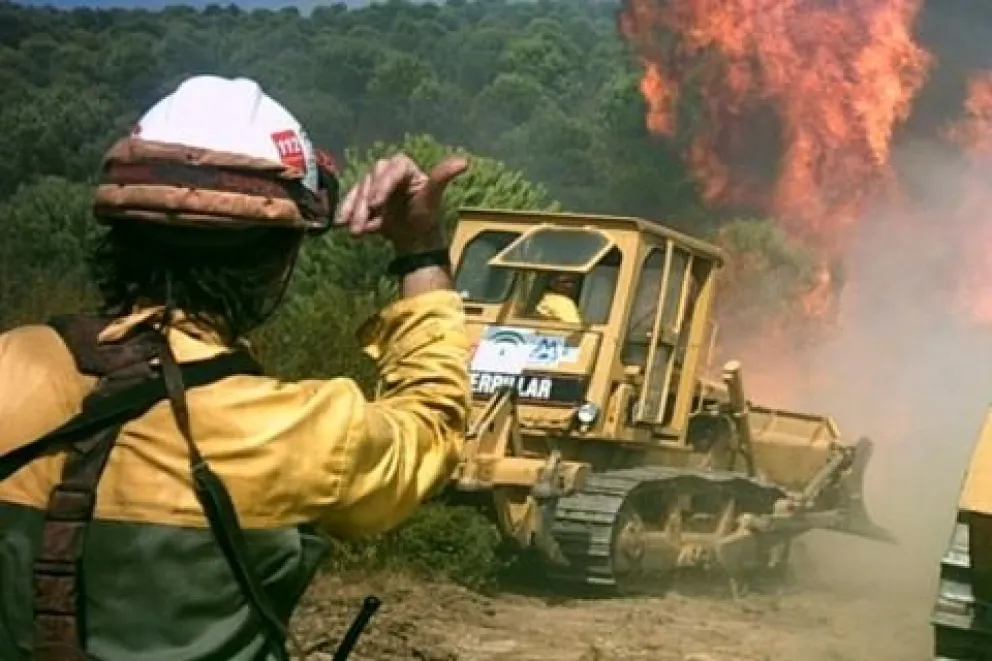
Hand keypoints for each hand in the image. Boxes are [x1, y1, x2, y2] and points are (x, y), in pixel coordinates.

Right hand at [334, 153, 468, 254]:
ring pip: (360, 192)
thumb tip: (464, 162)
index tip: (377, 204)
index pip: (390, 169)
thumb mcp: (433, 196)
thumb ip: (442, 176)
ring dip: (355, 212)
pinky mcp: (365, 198)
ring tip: (355, 232)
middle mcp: (388, 172)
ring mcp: (375, 185)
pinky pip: (352, 201)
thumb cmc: (426, 214)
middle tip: (362, 224)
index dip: (382, 185)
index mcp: (405, 167)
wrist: (415, 237)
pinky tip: (341, 224)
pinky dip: (346, 212)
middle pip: (371, 180)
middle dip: (365, 203)